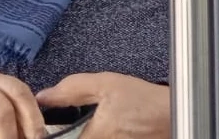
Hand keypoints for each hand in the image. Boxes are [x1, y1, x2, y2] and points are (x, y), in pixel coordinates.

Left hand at [36, 72, 168, 138]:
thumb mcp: (108, 85)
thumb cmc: (146, 102)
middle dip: (72, 131)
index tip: (52, 124)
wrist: (175, 115)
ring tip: (98, 122)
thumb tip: (44, 96)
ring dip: (84, 132)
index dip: (50, 132)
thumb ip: (72, 89)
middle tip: (83, 120)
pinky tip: (109, 128)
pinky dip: (99, 135)